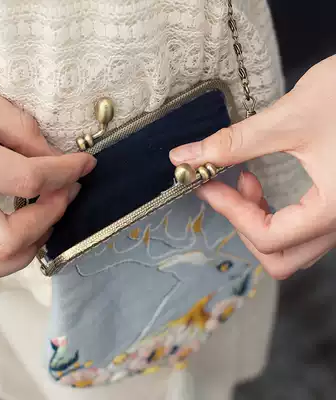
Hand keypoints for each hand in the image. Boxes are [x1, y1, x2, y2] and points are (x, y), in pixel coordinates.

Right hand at [0, 63, 94, 284]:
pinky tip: (0, 231)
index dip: (66, 173)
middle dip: (48, 218)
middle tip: (64, 194)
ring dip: (18, 251)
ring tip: (39, 222)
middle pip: (4, 239)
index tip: (84, 164)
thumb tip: (56, 158)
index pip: (25, 179)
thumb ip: (17, 128)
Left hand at [170, 55, 335, 278]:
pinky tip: (263, 184)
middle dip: (244, 226)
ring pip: (290, 248)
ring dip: (257, 222)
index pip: (267, 236)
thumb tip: (185, 156)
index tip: (206, 184)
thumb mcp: (291, 117)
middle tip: (227, 190)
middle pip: (279, 258)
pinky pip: (301, 230)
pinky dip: (274, 215)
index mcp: (335, 208)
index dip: (229, 211)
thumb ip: (235, 142)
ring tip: (245, 182)